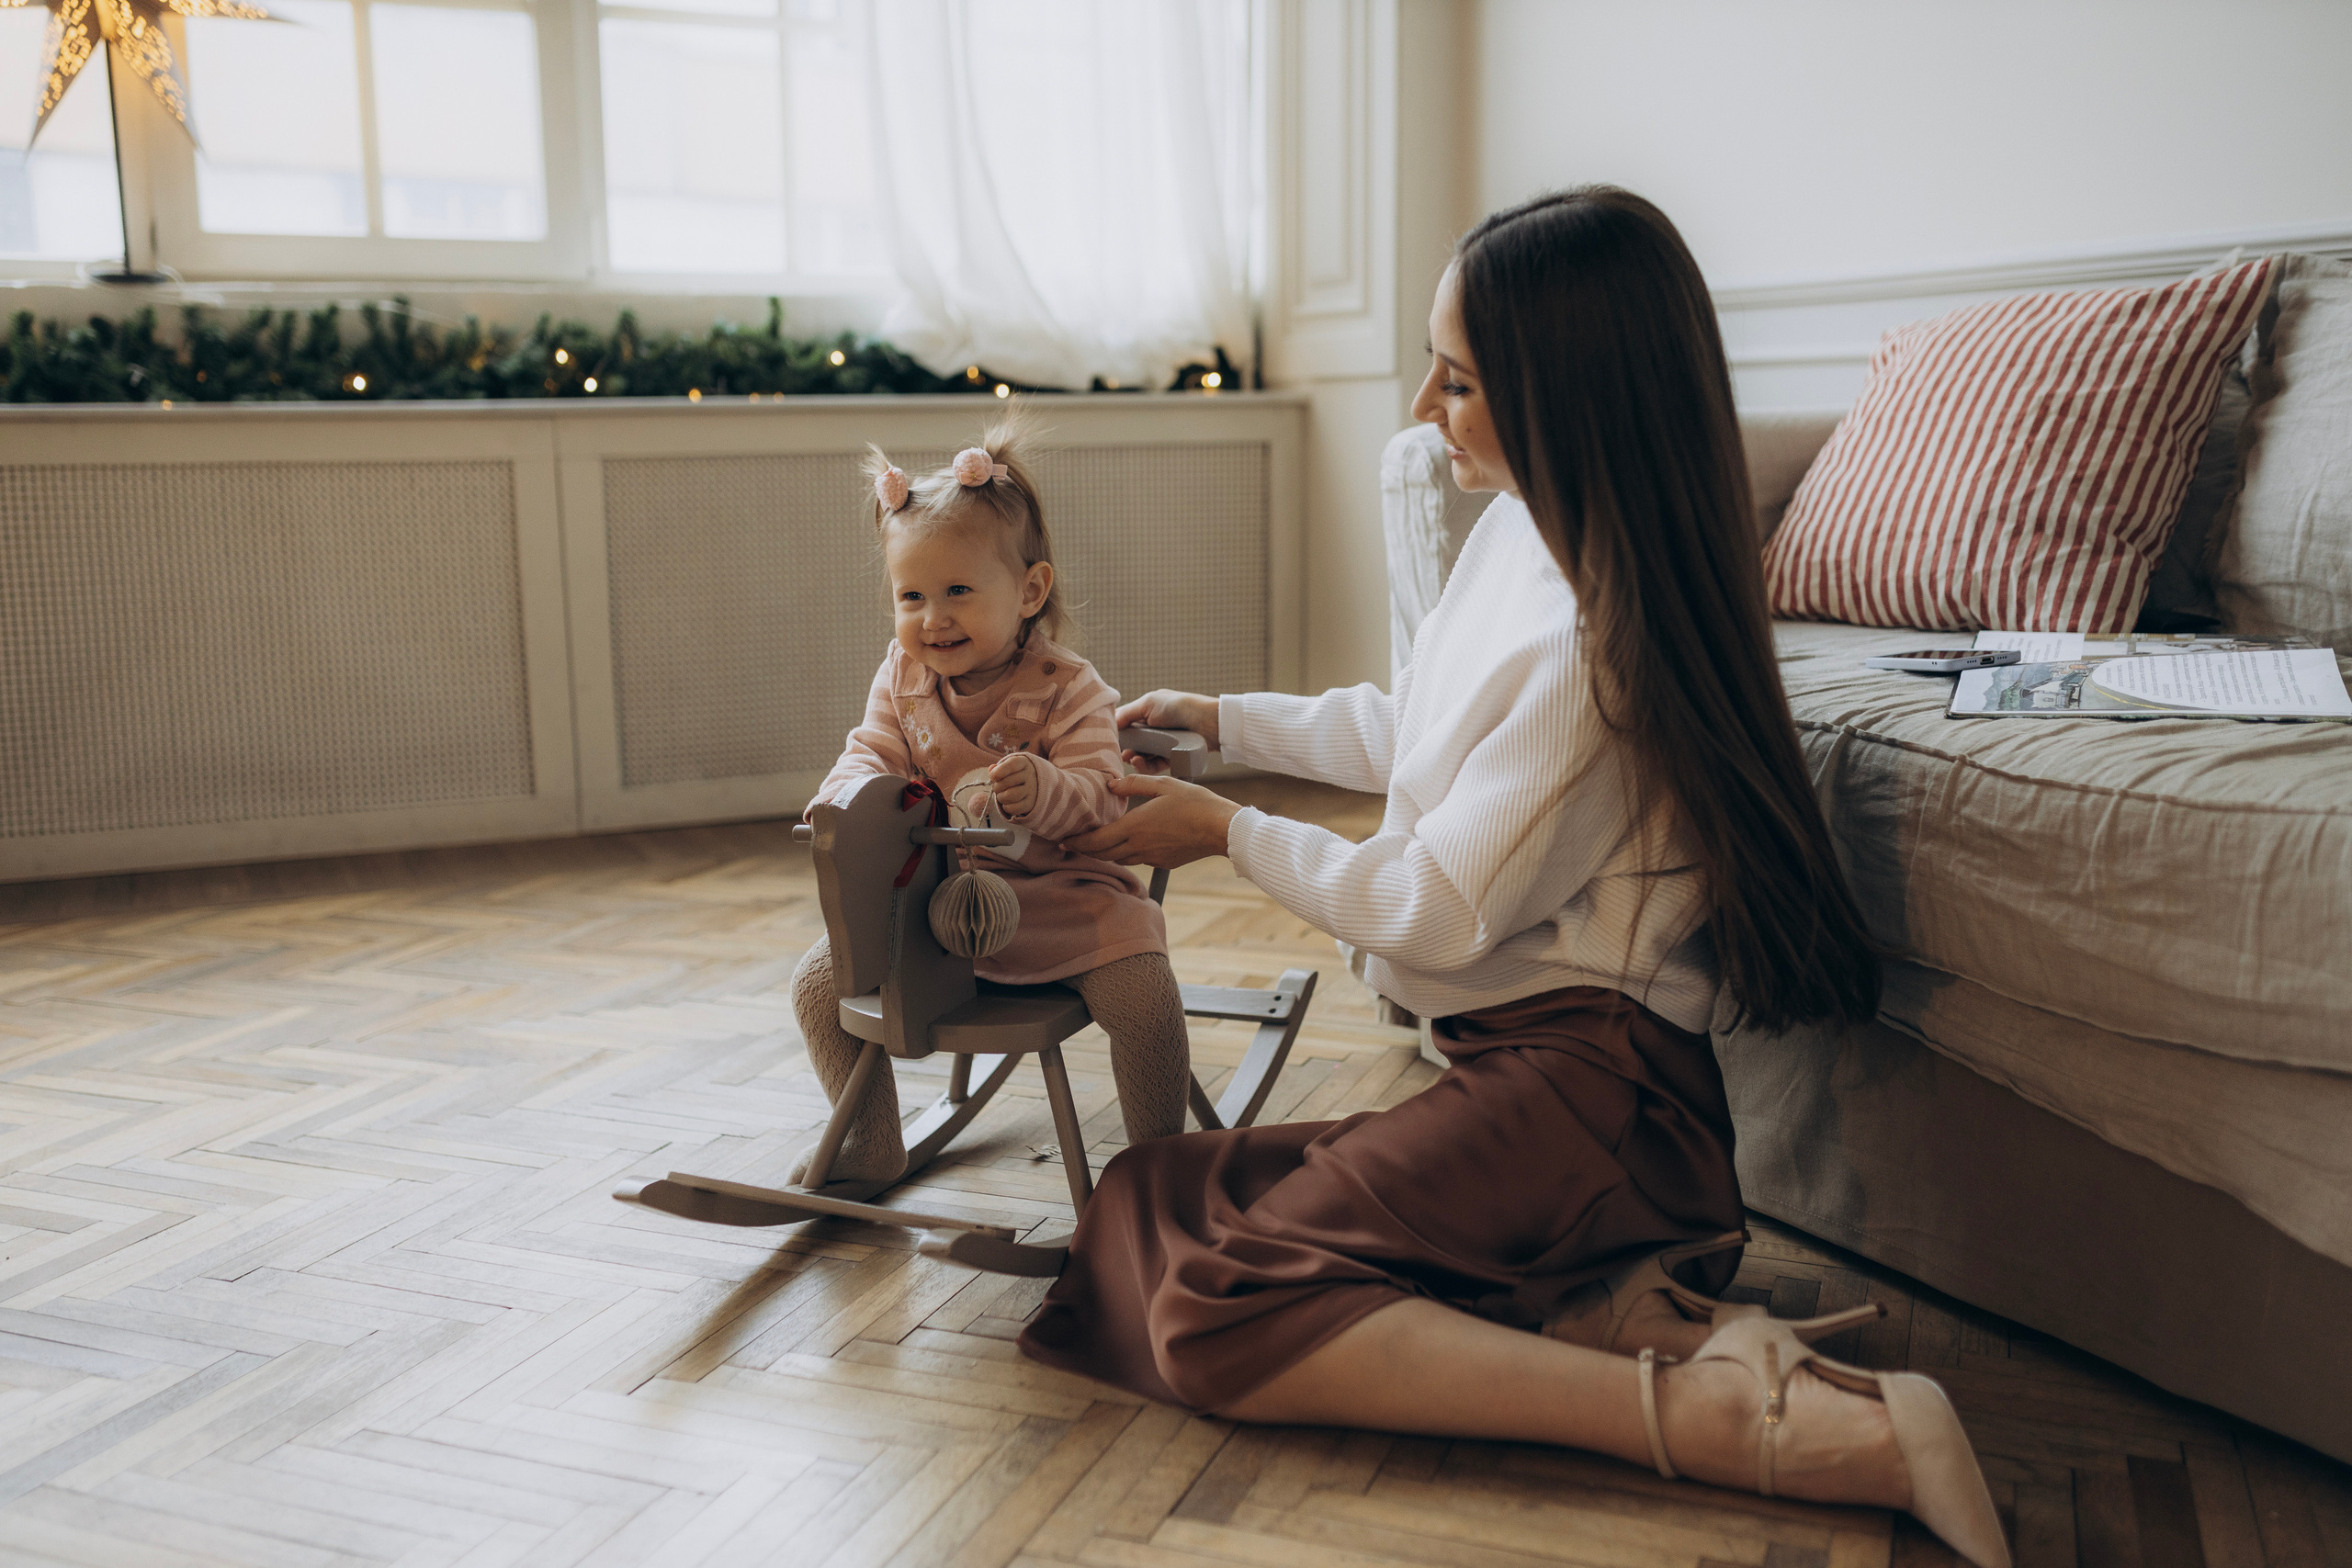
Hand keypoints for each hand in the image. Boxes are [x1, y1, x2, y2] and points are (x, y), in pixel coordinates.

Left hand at [988, 752, 1038, 817]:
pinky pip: (1013, 808)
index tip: (993, 776)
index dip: (998, 771)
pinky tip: (1008, 803)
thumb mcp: (1010, 767)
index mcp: (1024, 763)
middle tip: (997, 788)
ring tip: (1001, 796)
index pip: (1011, 765)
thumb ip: (999, 768)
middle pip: (1006, 782)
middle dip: (997, 786)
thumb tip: (991, 769)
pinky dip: (1006, 807)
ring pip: (1009, 795)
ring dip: (1000, 797)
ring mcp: (1032, 790)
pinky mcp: (1031, 804)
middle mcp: (1031, 775)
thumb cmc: (1017, 774)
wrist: (1037, 785)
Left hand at [1065, 774, 1239, 868]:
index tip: (1063, 839)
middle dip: (1083, 851)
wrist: (1220, 829)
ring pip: (1118, 859)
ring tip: (1094, 844)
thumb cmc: (1194, 803)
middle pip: (1102, 855)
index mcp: (1134, 827)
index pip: (1096, 841)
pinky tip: (1126, 843)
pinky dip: (1125, 854)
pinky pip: (1137, 859)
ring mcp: (1151, 857)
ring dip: (1103, 854)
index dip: (1076, 842)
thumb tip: (1111, 784)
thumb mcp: (1164, 784)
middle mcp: (1138, 846)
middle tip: (1069, 845)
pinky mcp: (1162, 862)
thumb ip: (1135, 783)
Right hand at [1115, 689, 1218, 772]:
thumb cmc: (1180, 707)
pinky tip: (1139, 762)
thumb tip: (1109, 722)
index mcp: (1147, 712)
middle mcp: (1154, 728)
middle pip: (1132, 743)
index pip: (1126, 724)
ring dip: (1133, 758)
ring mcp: (1162, 744)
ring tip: (1131, 758)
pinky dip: (1145, 766)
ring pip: (1141, 755)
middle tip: (1121, 753)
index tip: (1108, 741)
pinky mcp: (1170, 757)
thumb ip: (1128, 713)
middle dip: (1125, 748)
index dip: (1117, 733)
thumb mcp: (1149, 703)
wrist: (1209, 723)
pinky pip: (1154, 765)